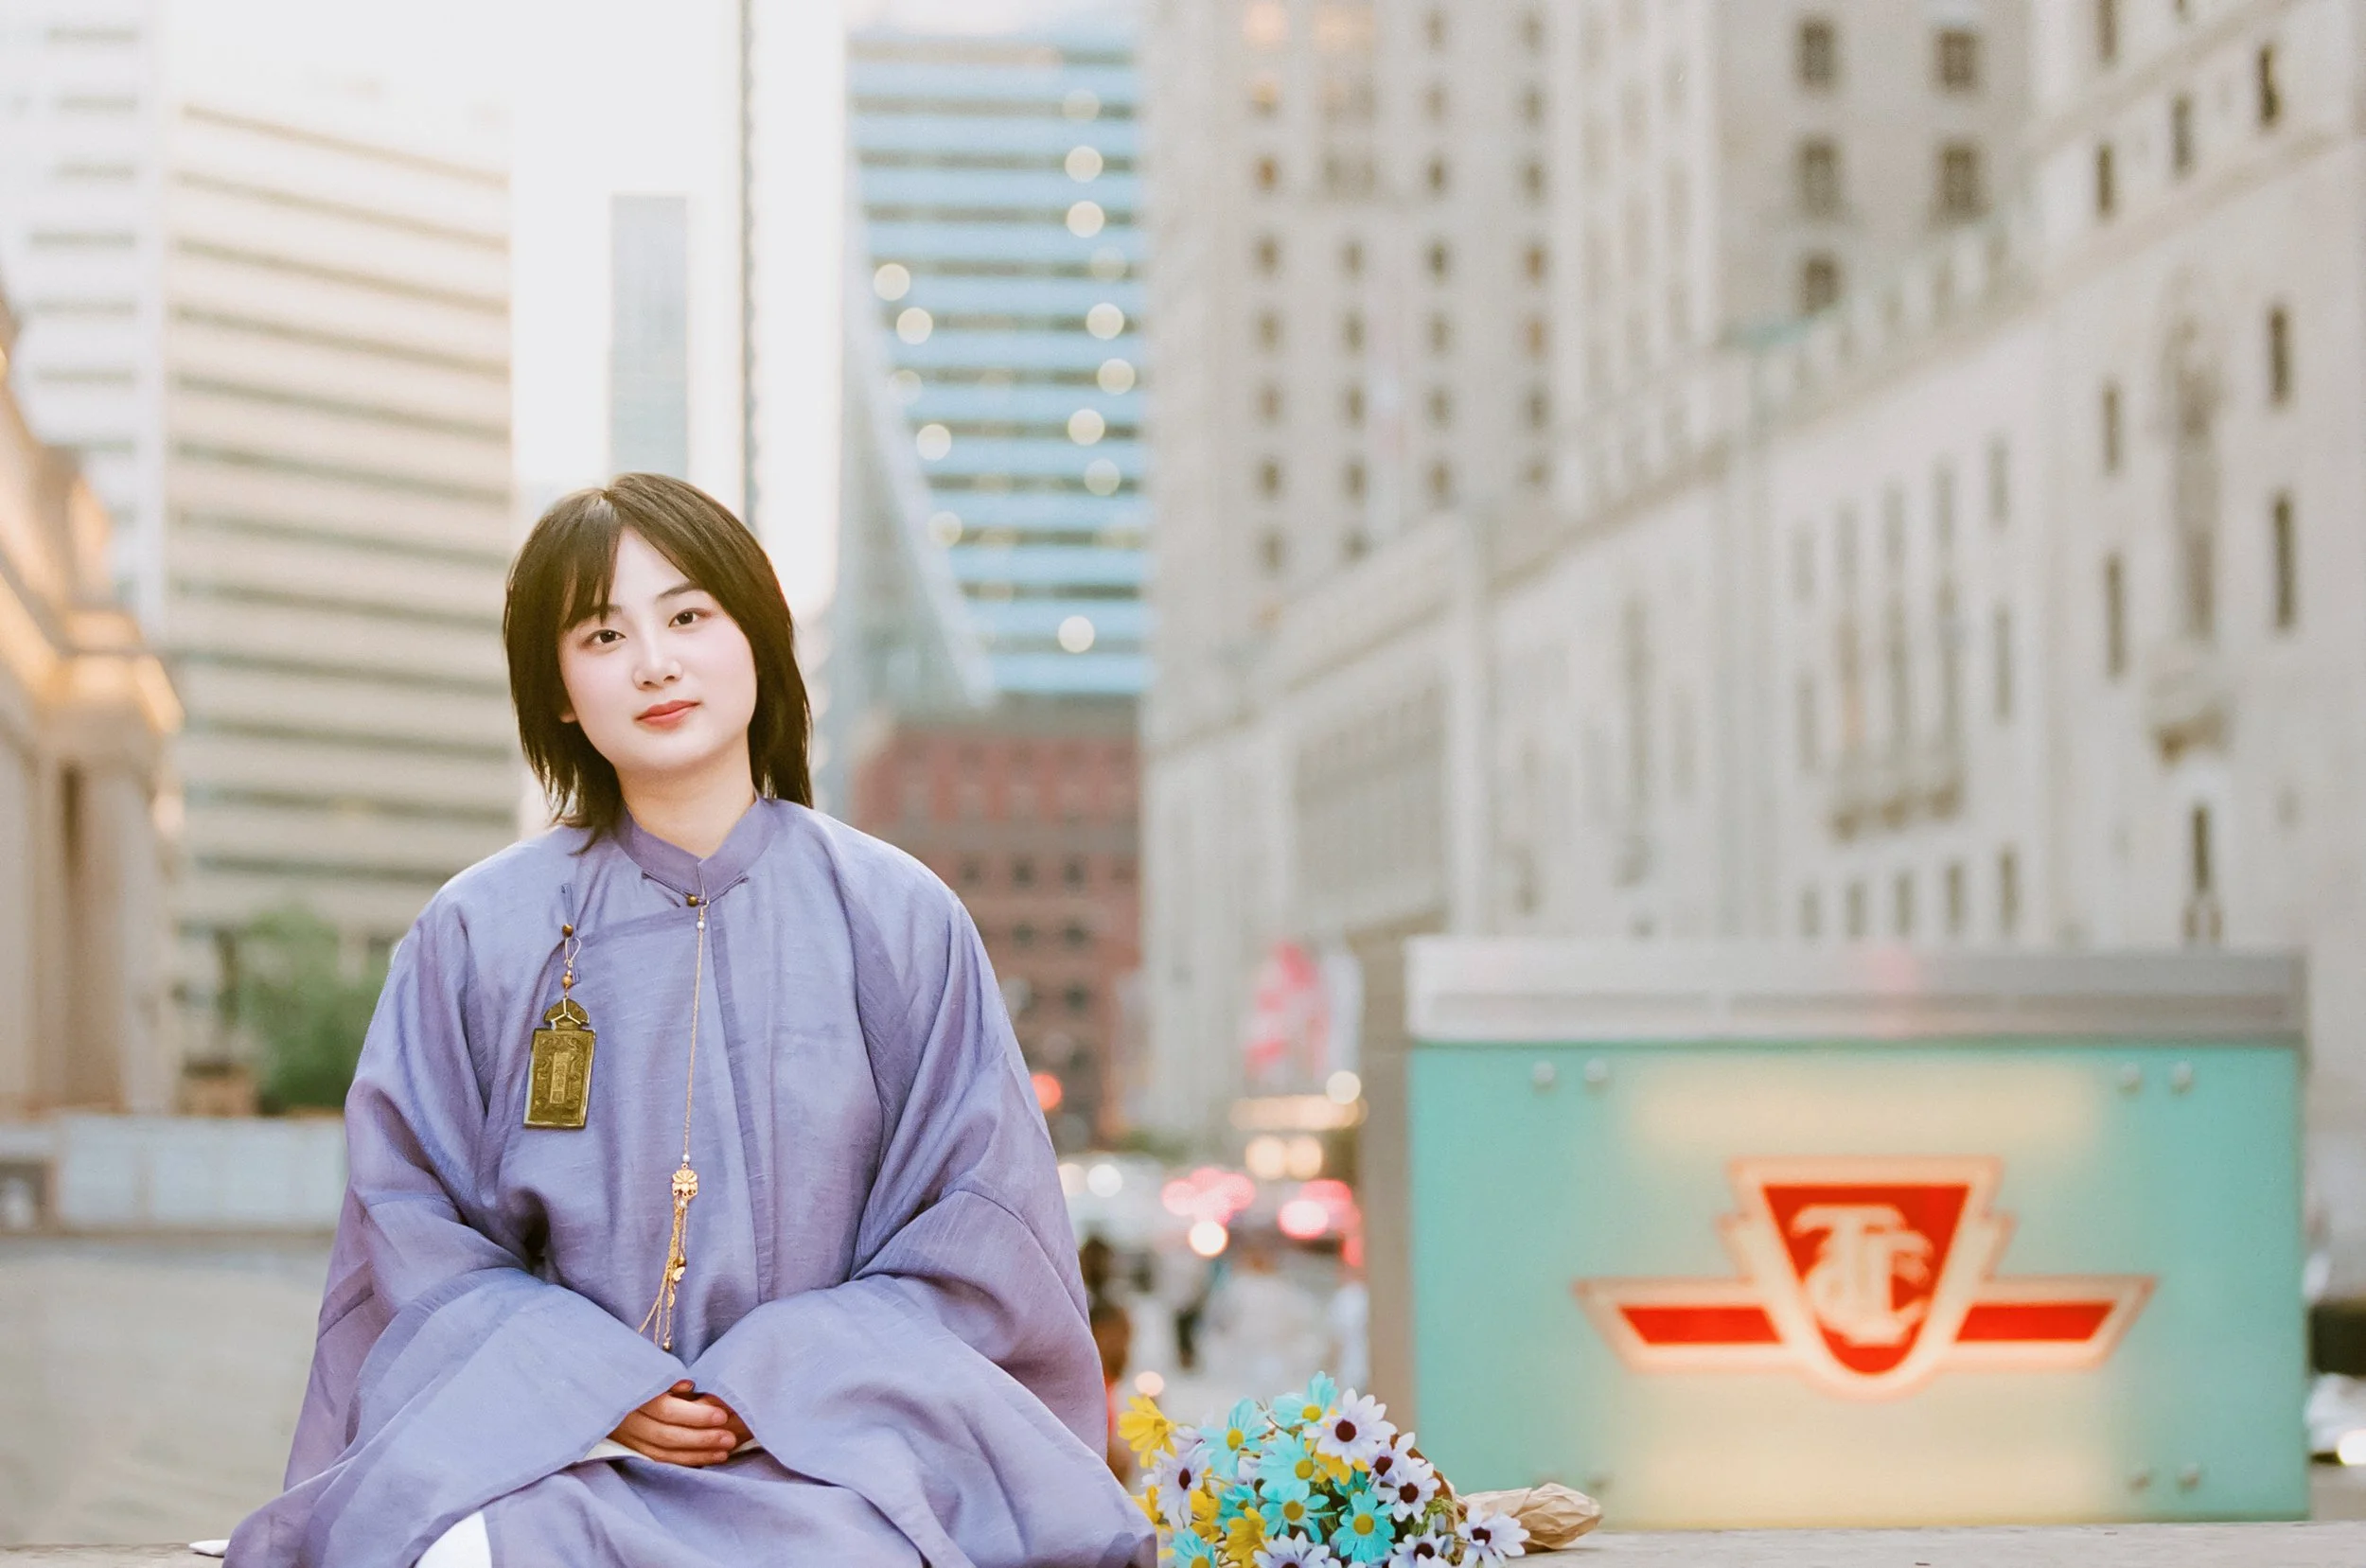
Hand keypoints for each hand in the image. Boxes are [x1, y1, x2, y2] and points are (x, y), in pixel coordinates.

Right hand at [608, 1380, 752, 1465]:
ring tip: (725, 1452)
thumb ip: (668, 1379)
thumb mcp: (647, 1368)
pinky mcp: (630, 1448)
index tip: (722, 1414)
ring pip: (663, 1453)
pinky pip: (659, 1460)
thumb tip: (690, 1385)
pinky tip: (706, 1459)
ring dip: (696, 1454)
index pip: (666, 1410)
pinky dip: (683, 1461)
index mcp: (632, 1395)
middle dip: (701, 1438)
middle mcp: (626, 1421)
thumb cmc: (635, 1372)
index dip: (695, 1415)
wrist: (599, 1387)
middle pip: (666, 1435)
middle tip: (730, 1438)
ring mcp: (627, 1438)